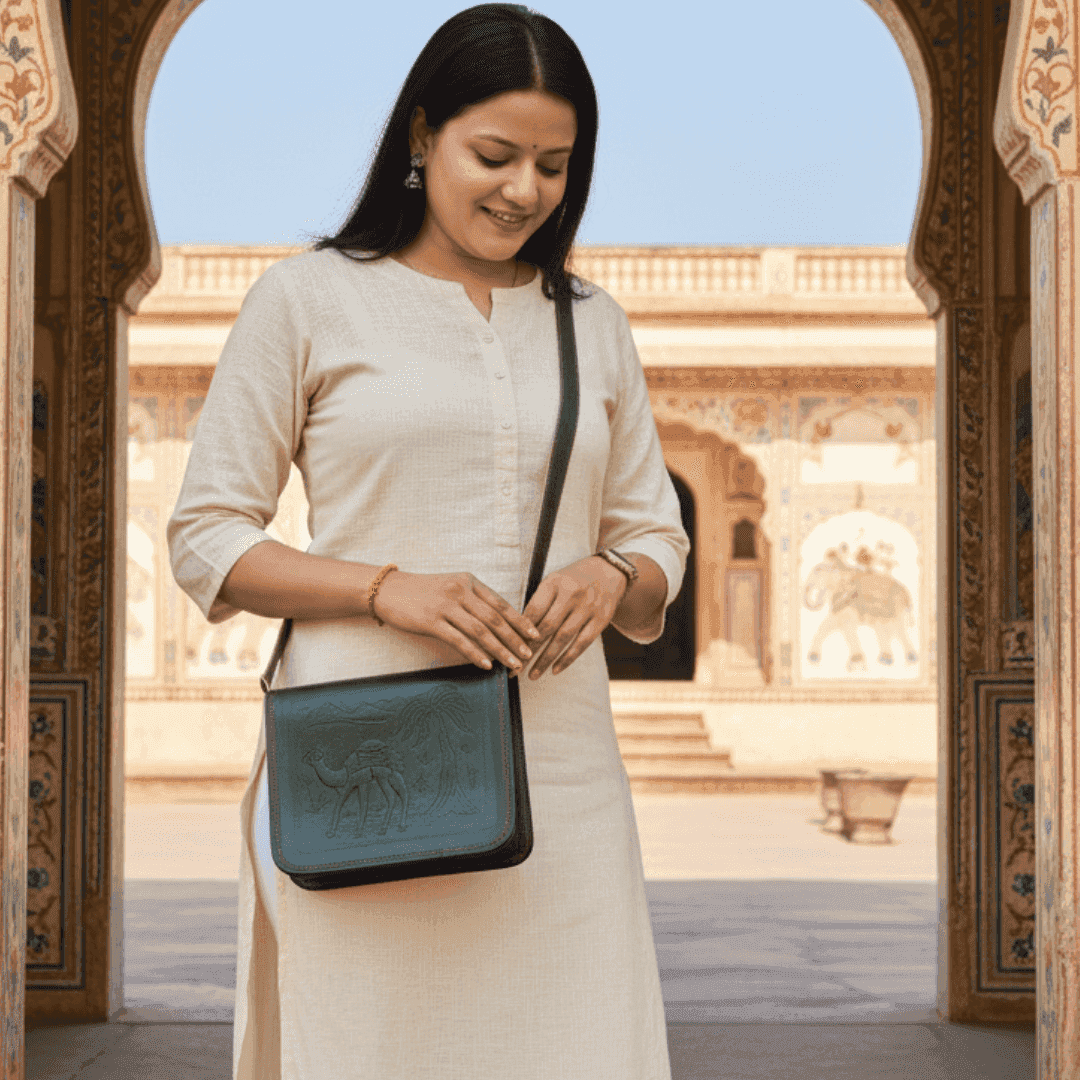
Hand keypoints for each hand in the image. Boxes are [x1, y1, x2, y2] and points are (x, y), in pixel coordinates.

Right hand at [373, 571, 540, 672]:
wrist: (388, 590)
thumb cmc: (422, 591)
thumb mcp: (451, 587)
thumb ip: (473, 600)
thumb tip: (497, 622)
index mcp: (469, 581)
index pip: (501, 603)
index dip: (520, 620)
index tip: (534, 634)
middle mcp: (460, 591)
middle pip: (495, 618)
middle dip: (515, 638)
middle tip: (528, 653)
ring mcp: (446, 605)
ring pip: (480, 630)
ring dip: (500, 649)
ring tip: (513, 663)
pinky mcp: (431, 620)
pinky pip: (459, 639)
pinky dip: (475, 653)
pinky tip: (486, 664)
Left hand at [522, 556, 628, 679]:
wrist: (610, 571)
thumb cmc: (574, 580)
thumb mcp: (554, 581)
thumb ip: (539, 602)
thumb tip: (518, 632)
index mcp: (554, 582)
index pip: (533, 610)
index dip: (521, 631)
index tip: (509, 648)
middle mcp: (571, 594)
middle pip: (546, 627)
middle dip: (529, 650)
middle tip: (515, 668)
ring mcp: (588, 607)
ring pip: (563, 638)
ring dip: (546, 659)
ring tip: (532, 675)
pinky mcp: (601, 619)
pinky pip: (582, 643)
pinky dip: (568, 659)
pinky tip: (555, 670)